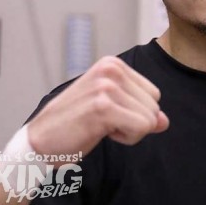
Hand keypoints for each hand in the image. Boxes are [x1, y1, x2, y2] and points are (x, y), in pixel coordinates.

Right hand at [27, 56, 168, 165]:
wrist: (40, 140)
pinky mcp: (103, 107)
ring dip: (129, 131)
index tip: (109, 114)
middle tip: (103, 122)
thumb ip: (140, 111)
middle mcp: (111, 69)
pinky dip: (126, 138)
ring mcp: (106, 86)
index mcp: (113, 64)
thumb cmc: (75, 123)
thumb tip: (165, 121)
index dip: (136, 112)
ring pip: (150, 119)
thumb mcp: (112, 110)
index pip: (154, 94)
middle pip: (154, 106)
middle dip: (134, 122)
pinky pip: (142, 128)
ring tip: (100, 126)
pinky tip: (101, 132)